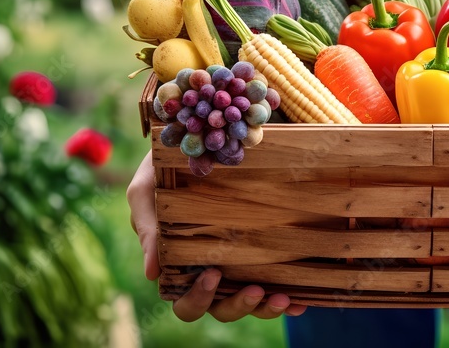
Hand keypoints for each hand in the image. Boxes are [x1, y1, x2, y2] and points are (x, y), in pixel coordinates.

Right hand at [126, 151, 306, 321]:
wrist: (205, 139)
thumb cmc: (166, 168)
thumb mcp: (148, 190)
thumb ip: (146, 226)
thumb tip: (151, 273)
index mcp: (180, 266)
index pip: (187, 300)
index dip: (199, 298)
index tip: (214, 274)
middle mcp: (211, 272)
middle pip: (220, 308)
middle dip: (236, 306)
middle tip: (253, 290)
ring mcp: (240, 263)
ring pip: (251, 302)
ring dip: (265, 307)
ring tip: (282, 297)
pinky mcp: (265, 251)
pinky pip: (278, 282)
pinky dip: (290, 297)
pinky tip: (301, 300)